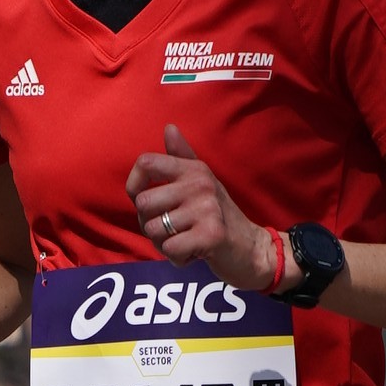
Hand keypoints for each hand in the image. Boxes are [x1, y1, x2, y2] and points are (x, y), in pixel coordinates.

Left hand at [125, 125, 275, 290]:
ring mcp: (207, 209)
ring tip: (185, 240)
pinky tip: (193, 253)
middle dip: (149, 223)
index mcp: (194, 169)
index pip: (146, 163)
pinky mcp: (211, 236)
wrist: (252, 248)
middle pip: (142, 203)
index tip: (148, 202)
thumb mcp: (201, 182)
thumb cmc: (219, 215)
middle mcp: (200, 184)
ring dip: (163, 243)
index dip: (133, 186)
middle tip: (173, 229)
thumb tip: (169, 127)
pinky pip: (169, 248)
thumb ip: (182, 157)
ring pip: (153, 230)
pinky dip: (176, 257)